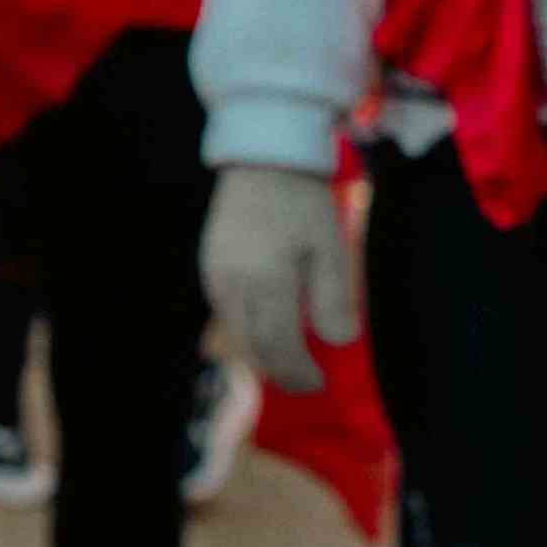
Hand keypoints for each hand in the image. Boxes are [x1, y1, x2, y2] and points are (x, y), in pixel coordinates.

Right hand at [201, 164, 359, 394]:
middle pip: (252, 346)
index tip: (318, 384)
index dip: (297, 372)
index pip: (277, 345)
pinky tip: (269, 326)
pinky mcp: (209, 268)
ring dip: (263, 352)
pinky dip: (248, 329)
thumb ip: (333, 298)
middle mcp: (233, 283)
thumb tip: (337, 343)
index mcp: (266, 280)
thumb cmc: (302, 204)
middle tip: (307, 382)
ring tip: (291, 359)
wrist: (262, 163)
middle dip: (280, 370)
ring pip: (236, 332)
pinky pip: (227, 313)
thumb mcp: (330, 247)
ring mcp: (215, 276)